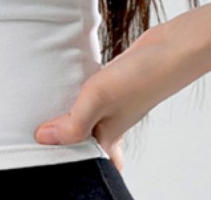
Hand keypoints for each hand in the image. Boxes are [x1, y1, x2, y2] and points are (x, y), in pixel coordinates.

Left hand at [34, 22, 198, 173]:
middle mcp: (110, 125)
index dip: (66, 160)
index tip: (43, 153)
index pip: (84, 161)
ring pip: (84, 116)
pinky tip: (67, 82)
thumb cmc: (142, 77)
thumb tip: (44, 138)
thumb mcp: (100, 98)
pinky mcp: (114, 85)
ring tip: (44, 107)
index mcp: (107, 139)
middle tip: (39, 131)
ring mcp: (113, 105)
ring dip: (68, 113)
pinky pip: (90, 95)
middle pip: (81, 140)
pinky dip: (78, 93)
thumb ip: (74, 121)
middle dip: (63, 138)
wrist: (171, 48)